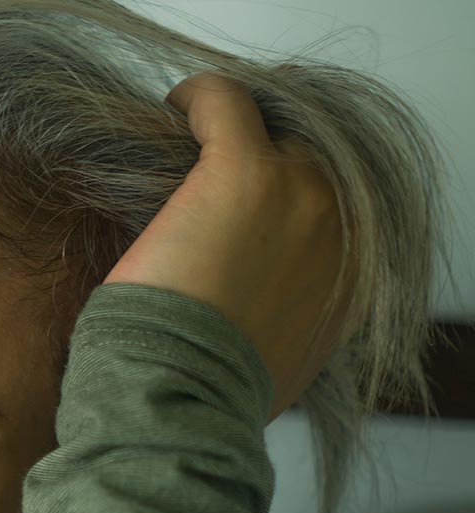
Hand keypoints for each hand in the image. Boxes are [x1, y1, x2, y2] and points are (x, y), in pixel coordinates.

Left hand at [102, 71, 355, 424]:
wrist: (182, 397)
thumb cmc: (209, 389)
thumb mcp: (278, 365)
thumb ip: (288, 325)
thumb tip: (258, 318)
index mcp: (353, 279)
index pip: (333, 209)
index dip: (287, 195)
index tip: (246, 198)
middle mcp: (342, 228)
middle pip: (310, 161)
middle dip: (265, 159)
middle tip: (211, 163)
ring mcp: (301, 193)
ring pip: (273, 128)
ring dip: (231, 128)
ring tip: (190, 134)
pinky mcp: (246, 170)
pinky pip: (228, 103)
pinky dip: (200, 98)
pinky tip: (176, 106)